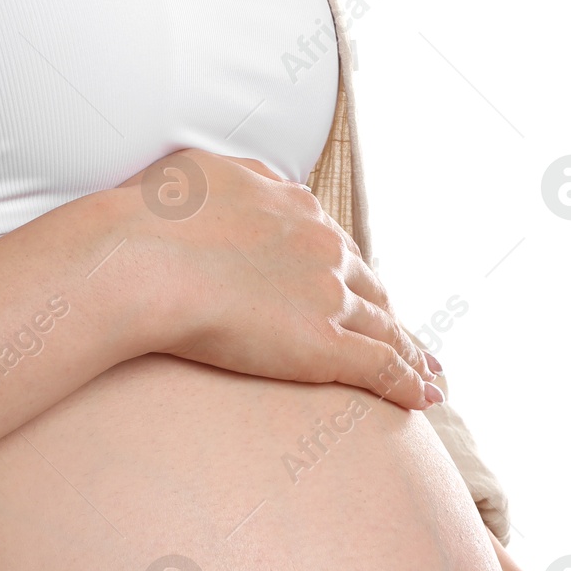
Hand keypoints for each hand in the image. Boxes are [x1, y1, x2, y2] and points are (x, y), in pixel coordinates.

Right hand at [109, 149, 439, 410]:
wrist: (141, 258)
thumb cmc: (150, 218)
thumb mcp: (197, 173)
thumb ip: (232, 180)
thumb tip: (238, 185)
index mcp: (292, 207)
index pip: (332, 244)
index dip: (347, 271)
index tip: (353, 287)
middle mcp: (320, 247)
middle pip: (367, 285)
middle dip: (387, 311)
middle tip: (403, 336)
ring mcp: (326, 296)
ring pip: (384, 327)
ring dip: (411, 351)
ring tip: (428, 373)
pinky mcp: (322, 345)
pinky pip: (379, 367)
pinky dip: (407, 383)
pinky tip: (425, 397)